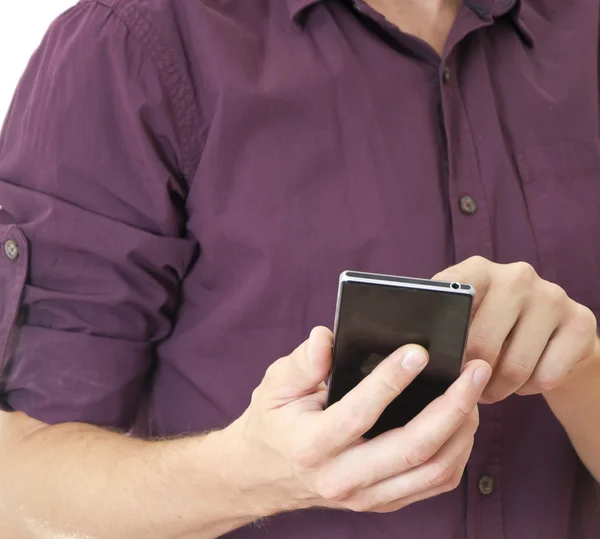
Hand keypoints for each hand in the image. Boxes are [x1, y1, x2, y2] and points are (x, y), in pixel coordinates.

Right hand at [227, 328, 490, 514]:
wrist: (263, 475)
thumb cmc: (272, 424)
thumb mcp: (274, 386)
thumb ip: (302, 362)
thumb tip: (327, 339)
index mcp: (312, 445)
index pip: (358, 414)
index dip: (391, 381)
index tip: (418, 351)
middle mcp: (342, 477)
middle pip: (412, 449)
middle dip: (453, 406)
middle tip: (474, 370)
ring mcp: (366, 495)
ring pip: (432, 471)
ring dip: (462, 429)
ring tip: (474, 392)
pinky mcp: (382, 501)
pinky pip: (433, 484)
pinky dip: (457, 453)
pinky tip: (462, 422)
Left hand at [435, 256, 599, 402]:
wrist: (555, 336)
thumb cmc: (494, 328)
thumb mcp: (465, 316)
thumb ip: (442, 322)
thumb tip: (410, 349)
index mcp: (478, 270)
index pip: (451, 297)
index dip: (443, 338)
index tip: (437, 360)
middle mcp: (517, 276)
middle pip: (482, 344)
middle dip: (470, 376)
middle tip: (466, 388)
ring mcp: (552, 296)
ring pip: (515, 367)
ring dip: (498, 389)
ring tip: (490, 389)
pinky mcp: (581, 322)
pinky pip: (546, 376)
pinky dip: (530, 389)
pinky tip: (525, 380)